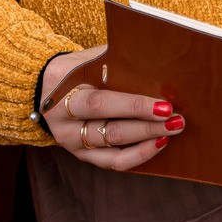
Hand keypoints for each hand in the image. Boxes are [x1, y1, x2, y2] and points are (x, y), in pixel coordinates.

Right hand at [38, 46, 182, 170]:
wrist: (44, 88)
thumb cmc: (76, 69)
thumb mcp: (87, 60)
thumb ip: (115, 62)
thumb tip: (158, 63)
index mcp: (62, 93)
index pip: (101, 104)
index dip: (134, 106)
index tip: (164, 105)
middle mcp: (64, 123)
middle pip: (111, 130)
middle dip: (148, 126)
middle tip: (177, 120)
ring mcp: (72, 143)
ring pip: (115, 149)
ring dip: (148, 141)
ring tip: (172, 131)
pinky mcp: (83, 155)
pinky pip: (113, 162)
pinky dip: (138, 155)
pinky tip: (158, 144)